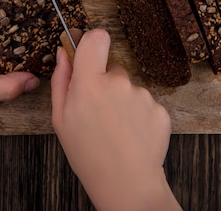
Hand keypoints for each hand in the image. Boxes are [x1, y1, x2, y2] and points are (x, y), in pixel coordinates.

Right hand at [51, 29, 181, 210]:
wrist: (125, 183)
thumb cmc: (88, 154)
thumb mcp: (61, 118)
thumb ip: (61, 80)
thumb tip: (64, 52)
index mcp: (90, 84)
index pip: (97, 38)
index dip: (93, 42)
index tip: (90, 53)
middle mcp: (118, 83)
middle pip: (112, 68)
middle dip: (105, 83)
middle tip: (99, 112)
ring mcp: (142, 96)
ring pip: (129, 87)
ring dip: (123, 100)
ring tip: (116, 128)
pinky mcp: (159, 108)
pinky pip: (145, 102)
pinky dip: (139, 114)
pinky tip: (131, 134)